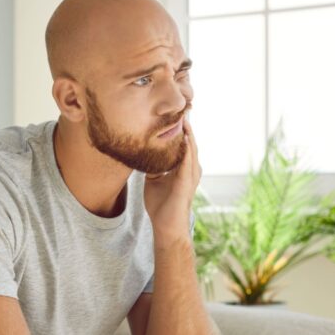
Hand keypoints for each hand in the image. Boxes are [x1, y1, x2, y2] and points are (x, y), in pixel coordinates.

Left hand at [143, 116, 200, 243]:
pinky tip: (183, 137)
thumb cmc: (161, 205)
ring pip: (191, 149)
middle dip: (187, 126)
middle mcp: (190, 170)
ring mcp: (190, 176)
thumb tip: (143, 154)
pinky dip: (186, 149)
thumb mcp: (153, 180)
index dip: (181, 130)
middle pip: (190, 143)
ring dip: (188, 134)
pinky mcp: (186, 182)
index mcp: (183, 168)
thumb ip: (153, 166)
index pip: (184, 144)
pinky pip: (187, 162)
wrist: (166, 226)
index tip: (176, 114)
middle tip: (184, 108)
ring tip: (185, 118)